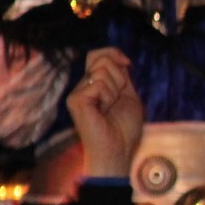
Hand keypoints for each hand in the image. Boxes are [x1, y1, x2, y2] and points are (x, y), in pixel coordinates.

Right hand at [66, 48, 144, 177]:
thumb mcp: (128, 95)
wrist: (118, 150)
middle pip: (101, 58)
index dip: (114, 53)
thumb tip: (117, 57)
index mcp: (94, 85)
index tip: (128, 64)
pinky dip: (108, 97)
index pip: (98, 55)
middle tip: (118, 98)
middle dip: (119, 76)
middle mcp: (82, 87)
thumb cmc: (124, 130)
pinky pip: (98, 84)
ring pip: (101, 69)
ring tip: (110, 108)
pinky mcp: (75, 99)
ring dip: (115, 89)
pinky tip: (104, 112)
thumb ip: (121, 75)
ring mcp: (77, 93)